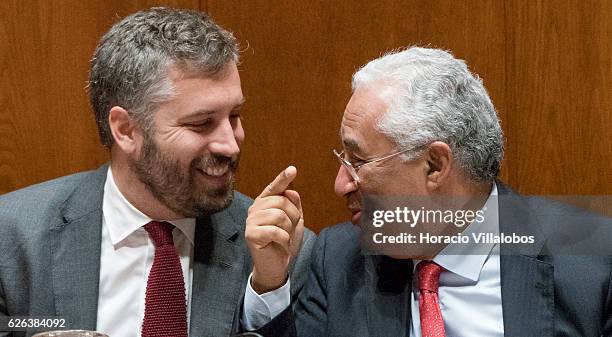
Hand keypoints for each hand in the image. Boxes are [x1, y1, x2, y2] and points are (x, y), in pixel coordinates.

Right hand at [245, 166, 304, 293]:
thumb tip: (291, 190)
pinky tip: (280, 243)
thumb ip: (294, 204)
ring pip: (279, 215)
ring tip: (284, 236)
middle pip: (282, 201)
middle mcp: (256, 208)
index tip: (292, 169)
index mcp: (265, 202)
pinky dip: (283, 238)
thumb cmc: (284, 241)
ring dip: (288, 228)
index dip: (283, 178)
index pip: (275, 187)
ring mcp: (251, 220)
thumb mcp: (294, 220)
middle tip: (290, 229)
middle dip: (293, 216)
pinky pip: (274, 230)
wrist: (276, 265)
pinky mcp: (250, 234)